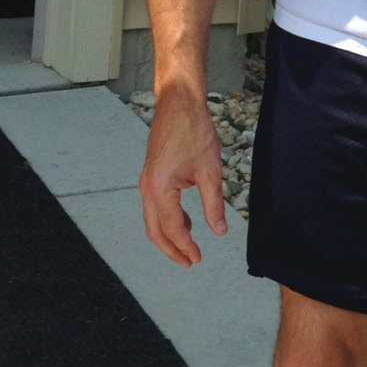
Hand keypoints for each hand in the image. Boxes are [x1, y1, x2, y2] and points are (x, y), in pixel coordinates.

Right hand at [138, 86, 228, 266]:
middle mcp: (147, 188)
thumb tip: (219, 230)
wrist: (179, 104)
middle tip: (190, 262)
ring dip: (169, 235)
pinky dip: (168, 218)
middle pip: (155, 230)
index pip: (172, 228)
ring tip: (189, 247)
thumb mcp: (210, 172)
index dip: (185, 247)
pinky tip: (187, 221)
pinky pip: (156, 205)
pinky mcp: (151, 175)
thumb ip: (214, 204)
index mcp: (160, 189)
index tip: (198, 259)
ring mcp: (147, 181)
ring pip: (153, 219)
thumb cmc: (194, 132)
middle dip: (171, 249)